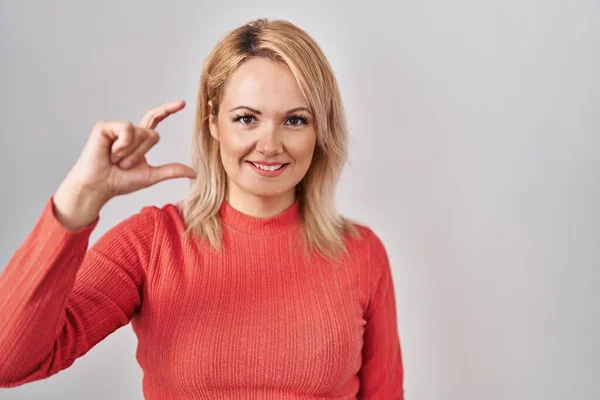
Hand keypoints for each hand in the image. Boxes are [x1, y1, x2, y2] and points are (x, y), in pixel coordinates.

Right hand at [54, 100, 195, 229]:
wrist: (99, 186)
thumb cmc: (119, 181)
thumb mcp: (150, 176)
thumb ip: (171, 171)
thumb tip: (194, 173)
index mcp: (138, 140)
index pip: (155, 120)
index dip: (168, 110)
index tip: (183, 103)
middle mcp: (129, 131)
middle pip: (152, 134)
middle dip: (142, 154)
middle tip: (124, 165)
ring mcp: (116, 127)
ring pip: (140, 133)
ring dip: (131, 153)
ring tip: (116, 160)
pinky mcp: (105, 126)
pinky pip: (127, 130)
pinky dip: (123, 145)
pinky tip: (110, 153)